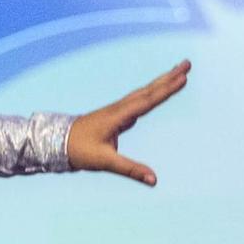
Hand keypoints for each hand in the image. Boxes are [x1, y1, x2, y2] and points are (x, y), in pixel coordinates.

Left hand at [65, 61, 190, 184]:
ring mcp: (117, 110)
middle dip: (169, 77)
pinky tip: (155, 91)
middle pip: (149, 89)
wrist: (56, 141)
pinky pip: (138, 100)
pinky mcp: (115, 115)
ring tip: (177, 72)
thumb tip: (153, 179)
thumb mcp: (104, 162)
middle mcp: (119, 108)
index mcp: (118, 116)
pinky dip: (150, 93)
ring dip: (161, 82)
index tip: (183, 77)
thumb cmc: (78, 150)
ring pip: (144, 92)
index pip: (148, 100)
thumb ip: (130, 169)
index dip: (167, 89)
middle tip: (187, 63)